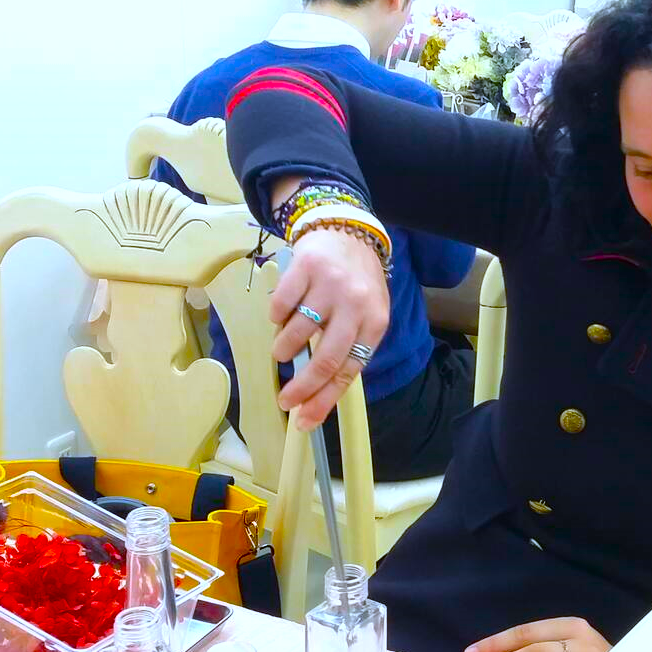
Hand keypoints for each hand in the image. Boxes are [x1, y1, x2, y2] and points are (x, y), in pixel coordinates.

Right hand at [270, 226, 389, 428]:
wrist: (347, 231)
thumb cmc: (356, 282)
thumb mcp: (365, 314)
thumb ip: (348, 347)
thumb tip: (318, 391)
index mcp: (375, 322)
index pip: (349, 370)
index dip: (325, 399)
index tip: (304, 420)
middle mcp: (355, 305)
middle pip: (325, 359)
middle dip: (301, 388)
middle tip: (285, 400)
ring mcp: (330, 285)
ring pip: (297, 333)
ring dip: (284, 350)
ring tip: (283, 350)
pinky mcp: (305, 268)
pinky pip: (281, 306)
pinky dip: (276, 318)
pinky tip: (282, 316)